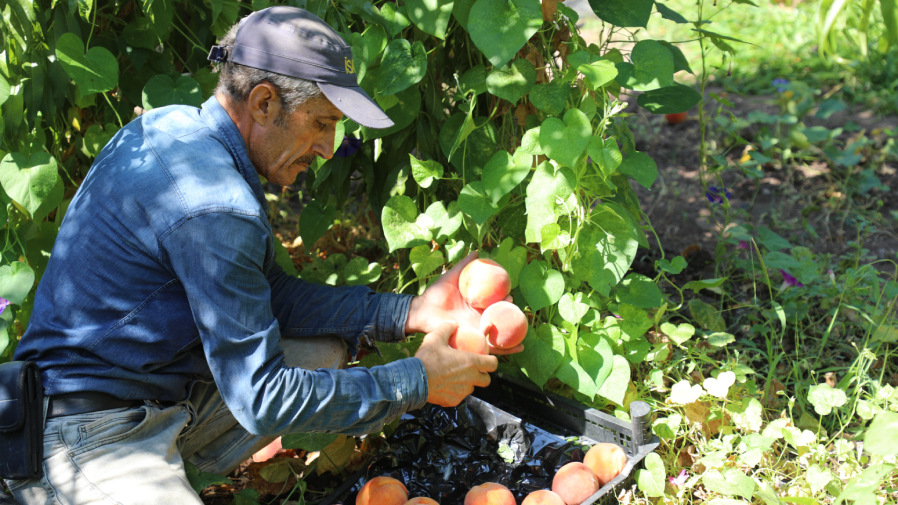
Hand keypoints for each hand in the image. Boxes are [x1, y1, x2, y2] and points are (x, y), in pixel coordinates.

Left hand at [404, 251, 522, 354]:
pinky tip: (519, 347)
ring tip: (524, 333)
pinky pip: (491, 347)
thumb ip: (464, 265)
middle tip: (516, 310)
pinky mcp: (473, 341)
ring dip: (513, 335)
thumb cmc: (435, 293)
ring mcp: (476, 330)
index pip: (494, 303)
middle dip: (511, 316)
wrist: (423, 310)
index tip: (510, 294)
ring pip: (499, 334)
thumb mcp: (452, 276)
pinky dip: (505, 349)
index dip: (504, 300)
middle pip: (499, 319)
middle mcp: (478, 318)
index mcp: (475, 305)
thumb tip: (478, 252)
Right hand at [414, 321, 497, 406]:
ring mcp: (462, 392)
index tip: (486, 359)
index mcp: (471, 362)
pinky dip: (455, 392)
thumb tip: (454, 323)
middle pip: (486, 380)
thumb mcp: (435, 337)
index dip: (492, 361)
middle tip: (473, 370)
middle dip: (483, 375)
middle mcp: (470, 378)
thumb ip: (447, 328)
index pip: (493, 364)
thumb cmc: (427, 358)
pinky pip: (459, 396)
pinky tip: (445, 386)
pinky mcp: (453, 401)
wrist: (414, 380)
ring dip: (467, 383)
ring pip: (471, 388)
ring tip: (456, 377)